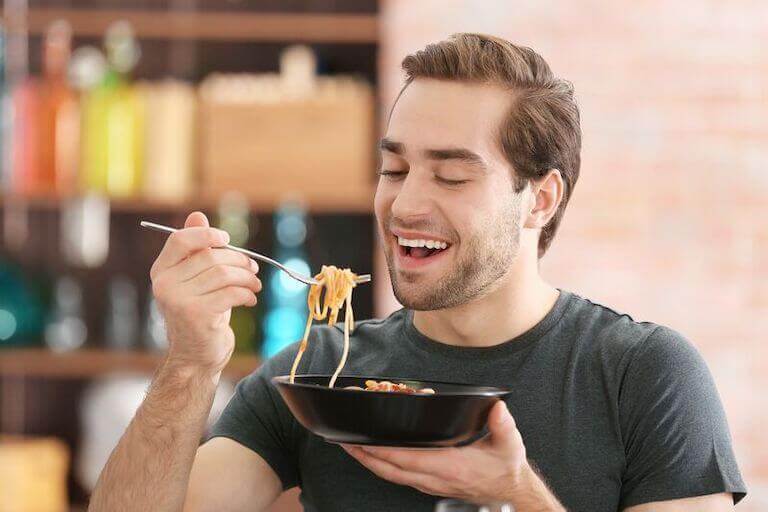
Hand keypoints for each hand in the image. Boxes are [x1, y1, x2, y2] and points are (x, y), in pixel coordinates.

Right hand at [150, 212, 261, 374]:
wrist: (196, 356)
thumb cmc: (200, 313)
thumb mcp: (196, 280)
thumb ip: (195, 249)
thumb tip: (197, 215)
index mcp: (161, 271)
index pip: (179, 240)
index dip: (206, 235)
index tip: (227, 240)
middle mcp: (164, 284)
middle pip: (210, 257)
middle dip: (239, 260)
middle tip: (253, 268)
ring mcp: (178, 300)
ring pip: (223, 274)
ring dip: (247, 277)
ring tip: (255, 285)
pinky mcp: (196, 314)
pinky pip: (231, 292)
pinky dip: (247, 293)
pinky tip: (250, 299)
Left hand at [342, 401, 534, 504]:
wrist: (510, 493)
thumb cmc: (505, 468)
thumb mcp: (509, 444)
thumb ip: (502, 424)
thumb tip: (497, 406)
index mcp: (450, 466)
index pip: (408, 459)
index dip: (383, 451)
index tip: (364, 441)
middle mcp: (435, 478)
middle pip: (391, 470)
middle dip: (365, 456)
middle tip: (344, 443)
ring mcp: (431, 484)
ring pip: (392, 476)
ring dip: (369, 463)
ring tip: (351, 448)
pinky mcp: (430, 486)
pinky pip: (399, 478)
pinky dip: (383, 468)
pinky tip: (374, 458)